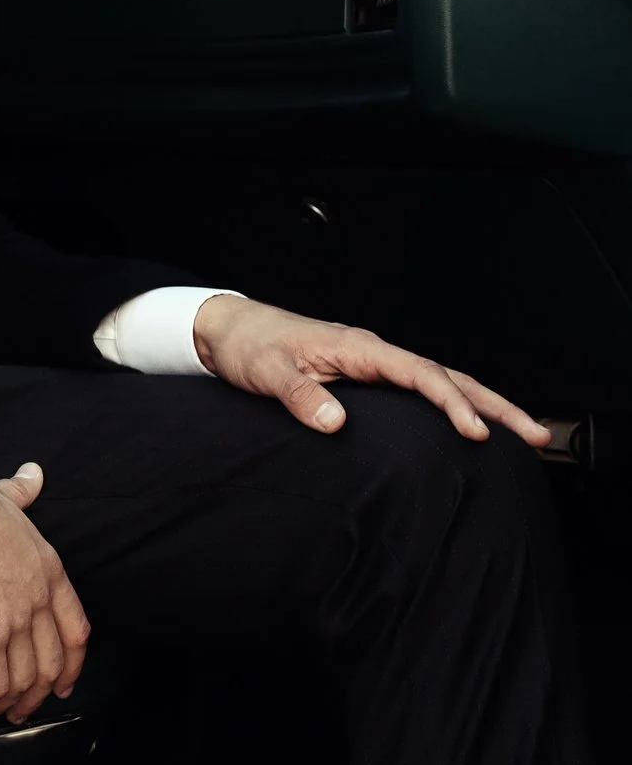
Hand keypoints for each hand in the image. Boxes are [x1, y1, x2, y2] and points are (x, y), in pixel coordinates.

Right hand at [0, 445, 86, 723]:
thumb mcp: (7, 496)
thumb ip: (23, 491)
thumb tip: (33, 475)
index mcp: (50, 570)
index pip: (77, 629)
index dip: (73, 663)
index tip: (63, 681)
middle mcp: (40, 600)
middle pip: (52, 664)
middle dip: (38, 694)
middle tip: (21, 710)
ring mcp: (16, 621)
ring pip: (24, 681)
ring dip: (8, 704)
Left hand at [191, 295, 549, 446]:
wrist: (230, 329)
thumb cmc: (250, 347)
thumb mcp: (268, 373)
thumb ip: (300, 396)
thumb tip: (333, 423)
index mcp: (358, 348)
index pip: (420, 374)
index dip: (452, 403)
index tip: (476, 432)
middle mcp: (374, 352)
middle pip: (447, 376)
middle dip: (494, 405)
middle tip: (534, 435)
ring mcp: (373, 362)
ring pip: (441, 380)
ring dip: (482, 404)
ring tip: (522, 433)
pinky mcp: (366, 373)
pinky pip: (421, 387)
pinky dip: (453, 402)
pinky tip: (470, 422)